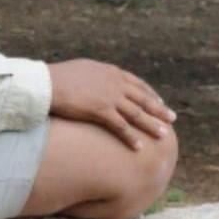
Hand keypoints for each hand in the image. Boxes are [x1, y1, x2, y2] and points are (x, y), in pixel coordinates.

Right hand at [47, 59, 176, 149]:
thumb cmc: (58, 78)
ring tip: (165, 135)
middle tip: (172, 118)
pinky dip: (132, 137)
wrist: (46, 83)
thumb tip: (96, 83)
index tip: (159, 101)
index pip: (136, 83)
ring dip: (152, 124)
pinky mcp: (101, 110)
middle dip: (159, 109)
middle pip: (142, 98)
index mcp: (110, 71)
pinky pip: (121, 126)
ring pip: (137, 113)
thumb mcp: (81, 70)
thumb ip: (95, 77)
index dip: (150, 93)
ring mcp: (109, 96)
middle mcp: (114, 83)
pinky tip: (140, 147)